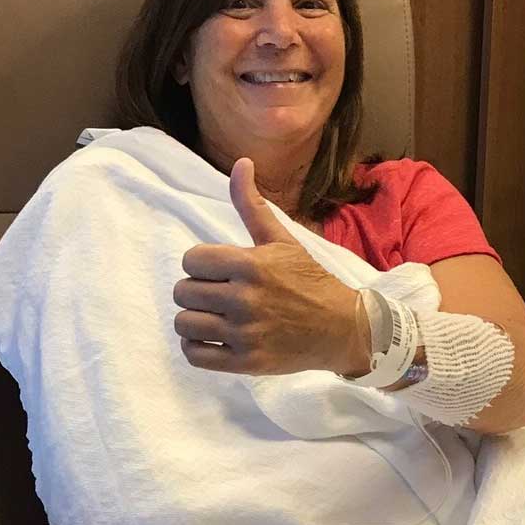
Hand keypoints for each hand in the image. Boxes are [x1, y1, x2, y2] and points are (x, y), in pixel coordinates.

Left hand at [172, 158, 370, 376]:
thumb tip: (241, 162)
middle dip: (197, 289)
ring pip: (184, 323)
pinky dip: (196, 346)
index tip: (219, 269)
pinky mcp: (244, 361)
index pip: (191, 260)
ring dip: (194, 318)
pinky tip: (213, 336)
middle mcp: (244, 299)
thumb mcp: (282, 239)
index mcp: (250, 264)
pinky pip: (195, 354)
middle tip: (218, 293)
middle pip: (183, 291)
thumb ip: (252, 204)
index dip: (201, 263)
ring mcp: (244, 333)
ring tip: (214, 315)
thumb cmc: (309, 279)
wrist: (342, 327)